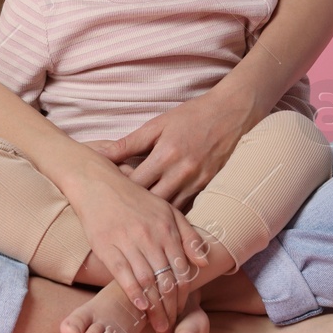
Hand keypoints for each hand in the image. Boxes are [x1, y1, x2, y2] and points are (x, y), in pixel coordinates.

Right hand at [68, 162, 210, 332]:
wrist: (99, 184)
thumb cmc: (136, 200)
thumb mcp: (168, 211)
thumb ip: (188, 236)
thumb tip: (204, 262)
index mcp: (168, 228)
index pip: (182, 270)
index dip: (185, 295)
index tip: (183, 311)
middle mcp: (151, 236)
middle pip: (166, 280)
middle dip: (171, 307)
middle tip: (171, 326)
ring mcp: (129, 242)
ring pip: (147, 281)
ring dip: (155, 307)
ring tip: (159, 325)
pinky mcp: (108, 247)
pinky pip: (123, 274)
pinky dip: (134, 292)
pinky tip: (140, 306)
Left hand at [102, 92, 248, 208]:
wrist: (231, 113)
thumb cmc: (191, 116)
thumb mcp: (157, 125)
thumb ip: (129, 143)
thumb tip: (101, 154)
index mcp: (165, 154)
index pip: (134, 184)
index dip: (118, 192)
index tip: (106, 195)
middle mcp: (182, 172)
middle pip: (150, 203)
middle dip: (134, 210)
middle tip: (118, 213)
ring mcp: (197, 183)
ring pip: (169, 212)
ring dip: (153, 216)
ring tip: (136, 219)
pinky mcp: (208, 189)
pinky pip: (187, 210)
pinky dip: (173, 215)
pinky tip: (161, 218)